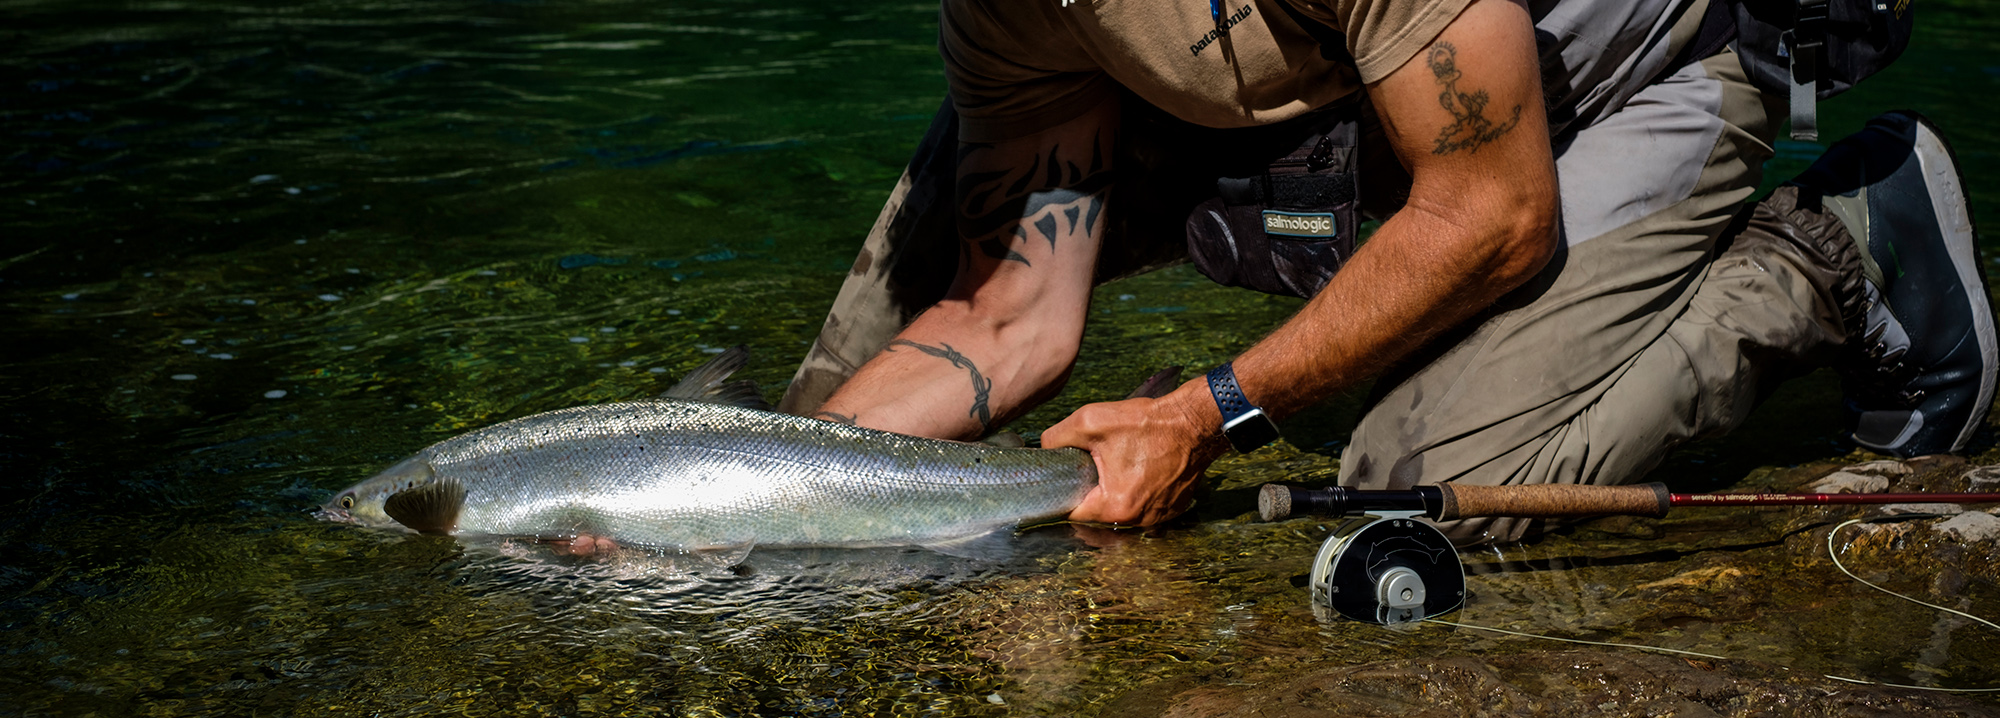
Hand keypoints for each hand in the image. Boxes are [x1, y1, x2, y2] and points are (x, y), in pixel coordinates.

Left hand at [1045, 382, 1226, 525]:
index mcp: (1115, 506)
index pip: (1073, 512)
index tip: (1063, 478)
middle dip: (1090, 493)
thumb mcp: (1090, 421)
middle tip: (1091, 467)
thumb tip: (1044, 449)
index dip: (1063, 494)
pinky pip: (1145, 508)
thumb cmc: (1146, 423)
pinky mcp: (1173, 509)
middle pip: (1098, 514)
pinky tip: (1138, 471)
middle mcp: (1138, 520)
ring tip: (1117, 467)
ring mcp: (1159, 517)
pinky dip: (1138, 493)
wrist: (1194, 421)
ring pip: (1122, 511)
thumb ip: (1056, 438)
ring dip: (1115, 494)